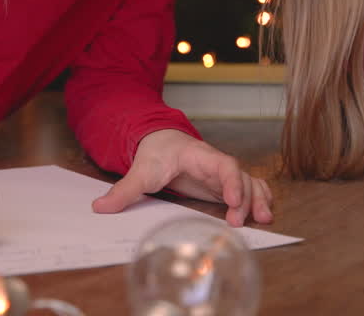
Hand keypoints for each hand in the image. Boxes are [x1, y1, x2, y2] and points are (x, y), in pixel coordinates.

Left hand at [92, 129, 272, 226]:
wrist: (162, 141)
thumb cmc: (155, 154)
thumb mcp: (140, 171)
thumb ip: (124, 190)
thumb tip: (99, 207)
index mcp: (199, 155)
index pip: (222, 164)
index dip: (231, 180)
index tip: (232, 200)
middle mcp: (216, 163)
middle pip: (241, 176)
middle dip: (246, 197)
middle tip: (240, 221)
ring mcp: (222, 175)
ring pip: (249, 182)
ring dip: (258, 199)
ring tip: (263, 220)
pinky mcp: (223, 185)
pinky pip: (249, 188)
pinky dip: (259, 198)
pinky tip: (264, 214)